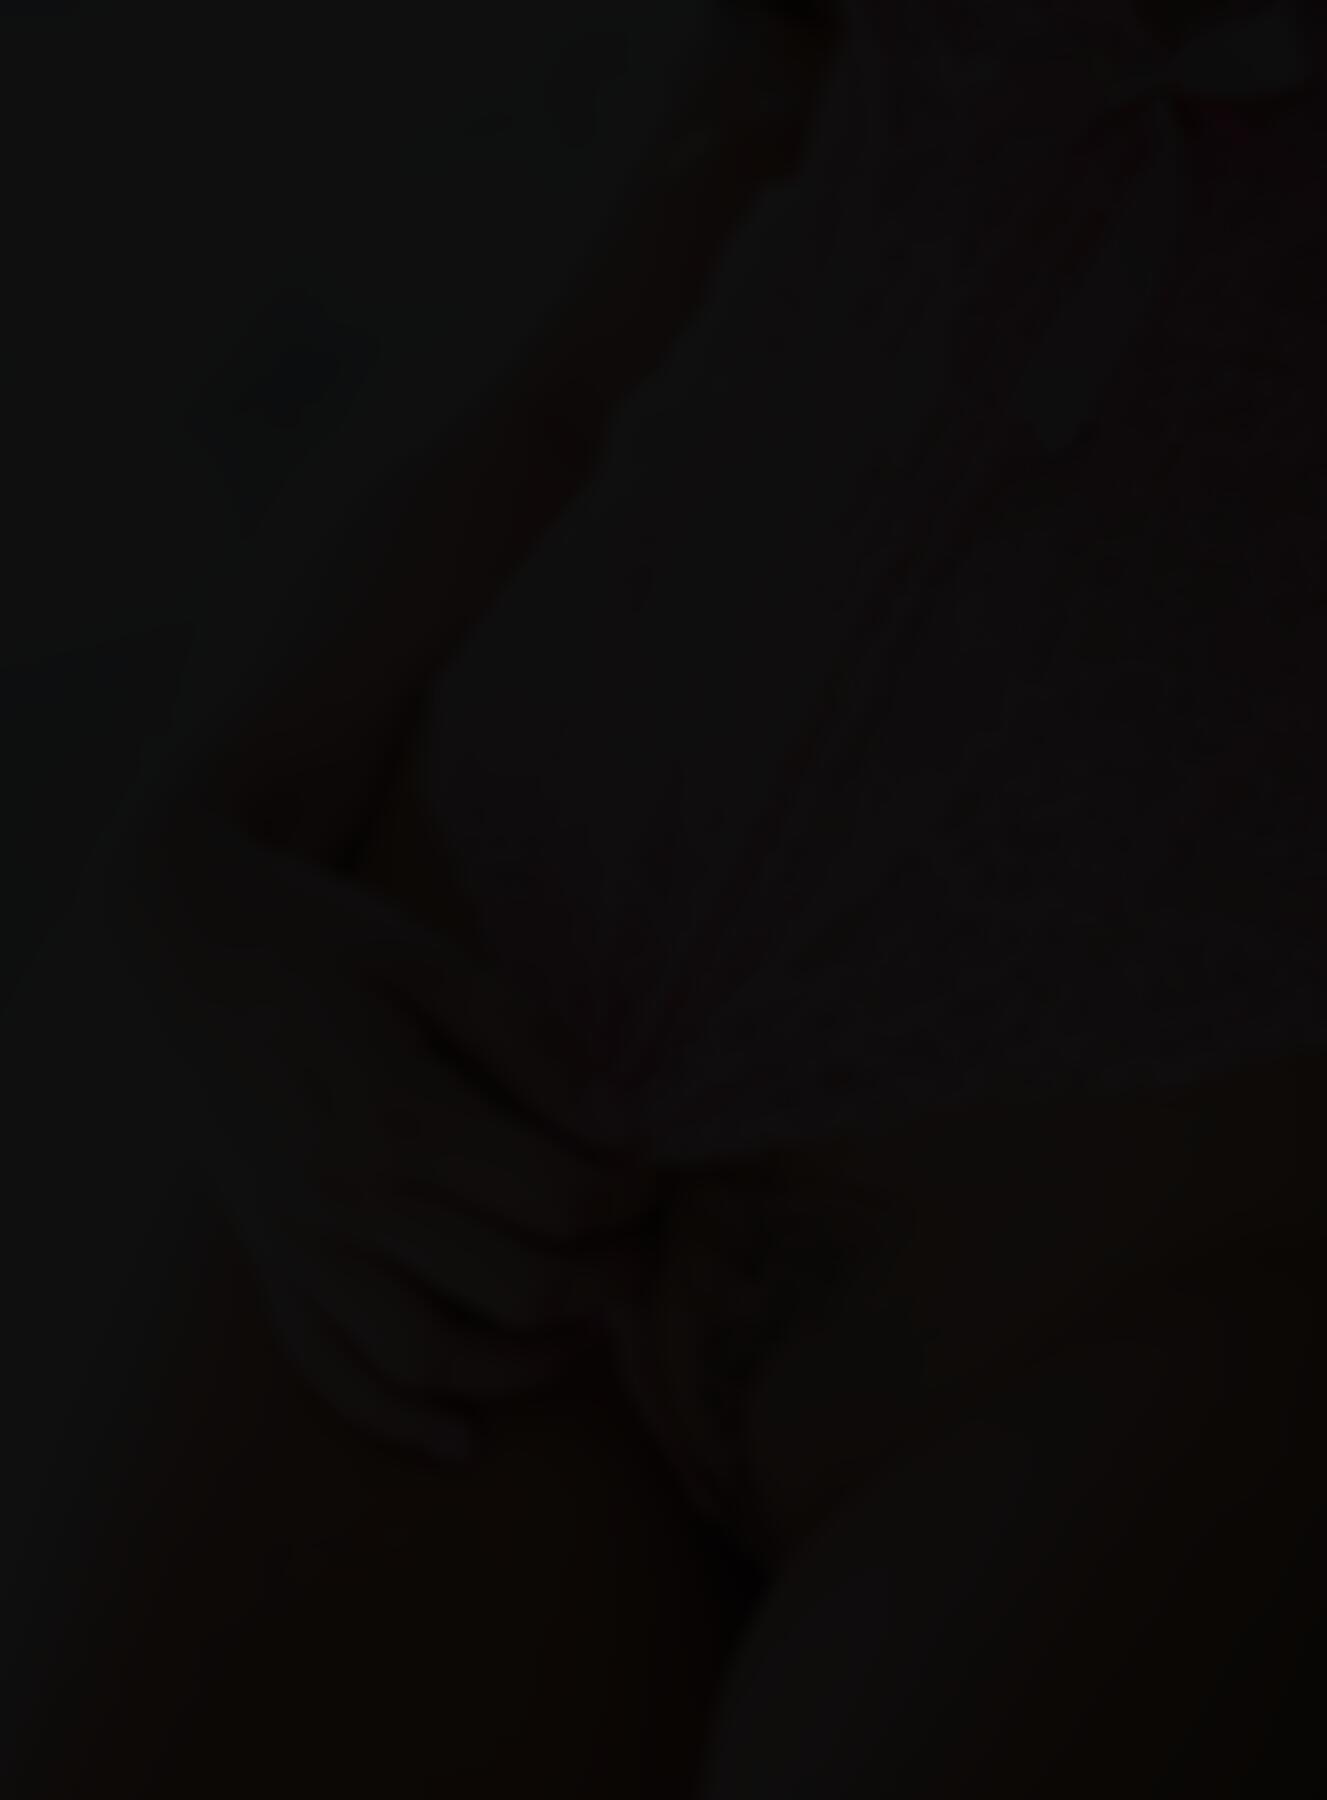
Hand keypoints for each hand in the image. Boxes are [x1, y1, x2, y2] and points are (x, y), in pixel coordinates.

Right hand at [116, 815, 662, 1464]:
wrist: (179, 948)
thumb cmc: (321, 945)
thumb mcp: (435, 962)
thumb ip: (534, 1047)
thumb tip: (624, 1130)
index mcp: (398, 1112)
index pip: (557, 1197)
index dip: (628, 1198)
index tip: (651, 1177)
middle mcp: (345, 1194)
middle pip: (514, 1287)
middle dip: (605, 1284)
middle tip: (640, 1254)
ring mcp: (299, 1239)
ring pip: (427, 1355)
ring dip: (526, 1366)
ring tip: (584, 1335)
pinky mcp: (270, 1258)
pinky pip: (327, 1368)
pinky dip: (394, 1417)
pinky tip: (460, 1437)